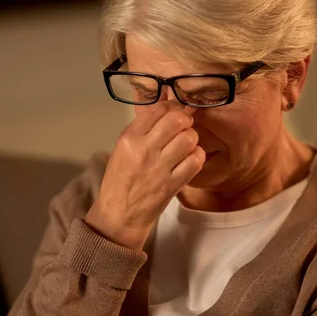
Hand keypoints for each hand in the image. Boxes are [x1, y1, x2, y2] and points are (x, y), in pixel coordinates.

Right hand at [85, 100, 204, 249]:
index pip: (158, 109)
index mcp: (129, 138)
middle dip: (185, 120)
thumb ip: (143, 126)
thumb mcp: (123, 147)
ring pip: (189, 139)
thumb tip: (164, 101)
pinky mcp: (172, 185)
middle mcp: (144, 151)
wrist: (119, 214)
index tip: (176, 110)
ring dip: (192, 139)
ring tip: (186, 145)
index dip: (172, 106)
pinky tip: (190, 159)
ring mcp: (159, 169)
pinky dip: (197, 157)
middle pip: (177, 120)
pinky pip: (195, 161)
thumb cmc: (121, 179)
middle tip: (185, 125)